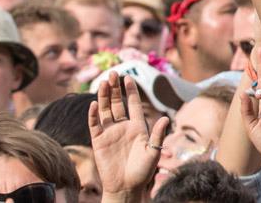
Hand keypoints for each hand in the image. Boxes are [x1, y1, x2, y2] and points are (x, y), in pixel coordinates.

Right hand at [88, 72, 169, 196]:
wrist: (126, 187)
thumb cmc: (143, 171)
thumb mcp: (153, 152)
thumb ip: (158, 135)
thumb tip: (166, 118)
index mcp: (137, 126)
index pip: (133, 104)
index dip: (130, 91)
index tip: (128, 77)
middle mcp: (123, 127)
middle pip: (116, 103)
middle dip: (114, 89)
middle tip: (113, 73)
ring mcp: (110, 133)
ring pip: (105, 110)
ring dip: (103, 97)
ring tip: (103, 82)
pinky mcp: (99, 141)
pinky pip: (95, 125)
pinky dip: (93, 115)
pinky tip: (94, 104)